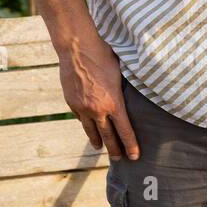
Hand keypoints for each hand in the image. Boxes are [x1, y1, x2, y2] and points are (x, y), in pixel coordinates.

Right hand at [58, 35, 139, 161]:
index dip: (131, 146)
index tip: (135, 157)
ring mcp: (82, 107)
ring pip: (91, 131)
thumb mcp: (120, 73)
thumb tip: (133, 96)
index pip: (125, 131)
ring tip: (100, 147)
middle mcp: (97, 109)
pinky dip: (86, 122)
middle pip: (108, 136)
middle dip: (115, 150)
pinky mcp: (71, 102)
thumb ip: (124, 90)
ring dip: (97, 141)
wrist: (77, 47)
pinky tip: (88, 125)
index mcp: (114, 103)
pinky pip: (81, 117)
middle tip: (119, 159)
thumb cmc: (103, 55)